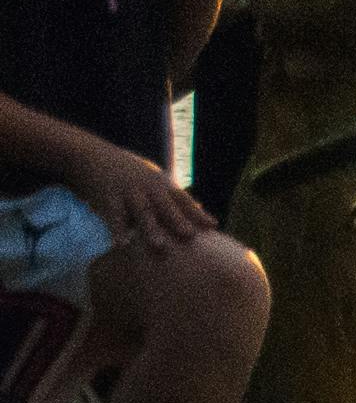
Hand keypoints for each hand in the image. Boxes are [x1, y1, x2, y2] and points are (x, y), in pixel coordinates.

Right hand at [68, 138, 214, 247]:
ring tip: (159, 246)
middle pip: (166, 206)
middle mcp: (148, 187)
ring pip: (142, 212)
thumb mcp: (154, 179)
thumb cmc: (130, 173)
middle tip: (191, 236)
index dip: (197, 212)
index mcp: (161, 184)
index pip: (183, 200)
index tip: (213, 226)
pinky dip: (117, 230)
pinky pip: (114, 216)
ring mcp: (129, 191)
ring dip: (150, 229)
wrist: (94, 156)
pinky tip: (121, 245)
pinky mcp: (108, 197)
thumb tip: (200, 208)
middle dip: (178, 220)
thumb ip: (174, 196)